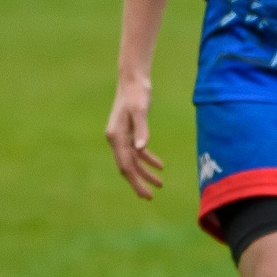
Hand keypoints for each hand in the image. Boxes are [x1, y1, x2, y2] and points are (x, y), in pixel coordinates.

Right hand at [105, 76, 163, 199]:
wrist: (133, 80)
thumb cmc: (137, 93)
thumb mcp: (141, 111)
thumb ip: (141, 129)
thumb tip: (141, 149)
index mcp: (116, 137)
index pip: (125, 165)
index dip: (135, 181)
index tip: (145, 195)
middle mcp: (116, 139)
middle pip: (127, 166)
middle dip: (138, 182)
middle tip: (150, 197)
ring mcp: (122, 136)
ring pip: (133, 160)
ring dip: (145, 172)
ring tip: (160, 184)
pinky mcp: (129, 132)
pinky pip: (137, 150)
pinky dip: (147, 159)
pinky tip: (160, 166)